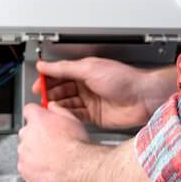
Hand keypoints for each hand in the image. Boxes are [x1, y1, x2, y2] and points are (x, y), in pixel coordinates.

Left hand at [18, 102, 89, 181]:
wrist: (76, 167)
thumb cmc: (75, 145)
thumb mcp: (72, 119)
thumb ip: (58, 110)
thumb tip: (52, 106)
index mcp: (37, 119)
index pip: (29, 110)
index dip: (36, 115)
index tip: (40, 119)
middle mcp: (27, 134)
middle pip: (27, 132)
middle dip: (36, 136)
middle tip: (52, 143)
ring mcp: (23, 153)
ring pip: (26, 150)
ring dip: (35, 153)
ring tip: (52, 158)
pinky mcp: (24, 169)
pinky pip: (26, 167)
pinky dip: (34, 168)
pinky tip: (48, 168)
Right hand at [35, 57, 173, 129]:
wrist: (143, 98)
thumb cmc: (124, 79)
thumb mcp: (89, 69)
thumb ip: (65, 68)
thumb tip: (45, 65)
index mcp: (85, 71)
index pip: (60, 74)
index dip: (48, 79)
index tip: (37, 85)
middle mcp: (87, 86)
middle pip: (62, 90)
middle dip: (50, 94)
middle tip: (41, 99)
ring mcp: (90, 101)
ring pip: (67, 104)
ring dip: (57, 106)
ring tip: (49, 108)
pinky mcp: (94, 116)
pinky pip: (76, 116)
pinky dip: (67, 116)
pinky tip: (60, 116)